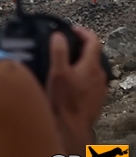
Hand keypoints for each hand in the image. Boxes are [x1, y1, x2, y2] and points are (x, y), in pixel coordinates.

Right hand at [46, 27, 107, 149]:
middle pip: (93, 54)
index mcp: (91, 66)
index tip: (72, 29)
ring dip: (81, 62)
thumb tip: (58, 35)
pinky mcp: (96, 98)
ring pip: (92, 68)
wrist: (71, 127)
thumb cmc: (64, 101)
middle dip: (80, 47)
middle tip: (65, 44)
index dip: (83, 32)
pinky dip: (81, 75)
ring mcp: (99, 88)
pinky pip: (91, 81)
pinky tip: (69, 81)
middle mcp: (99, 75)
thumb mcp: (57, 73)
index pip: (93, 41)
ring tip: (65, 62)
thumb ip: (58, 52)